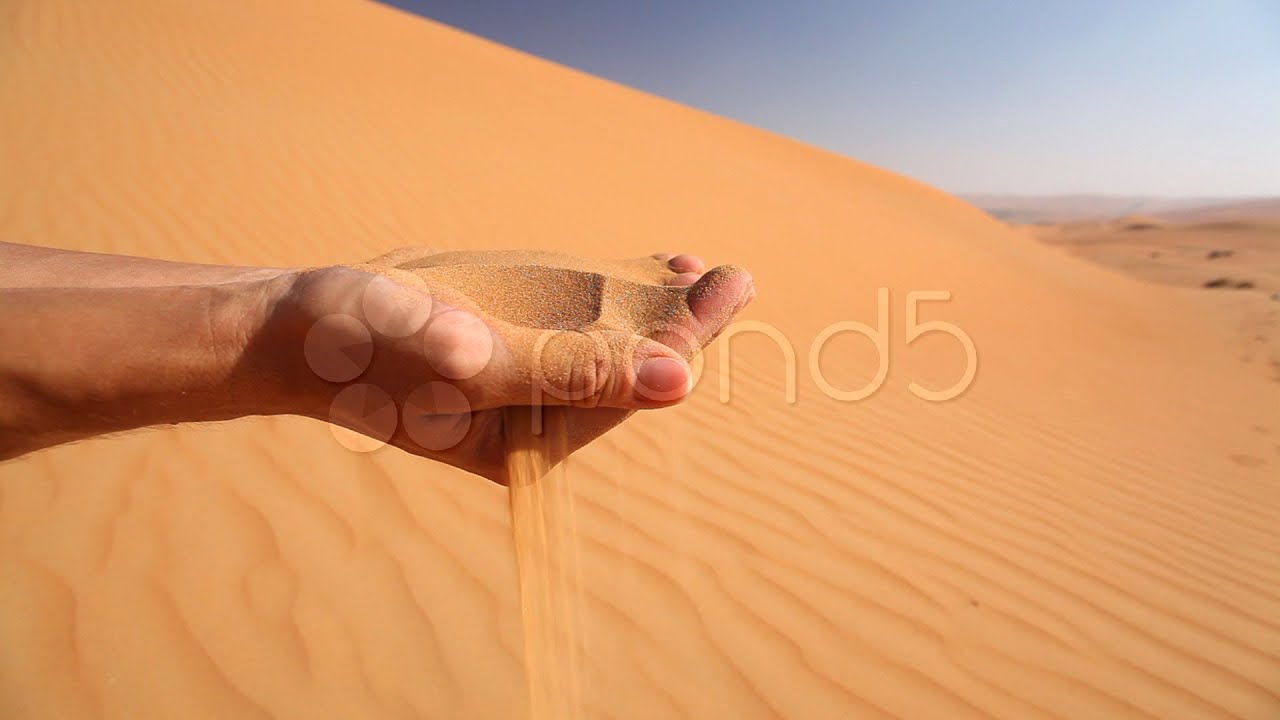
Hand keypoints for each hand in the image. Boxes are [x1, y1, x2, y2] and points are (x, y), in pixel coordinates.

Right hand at [249, 249, 754, 482]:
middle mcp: (531, 422)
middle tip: (735, 279)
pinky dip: (607, 296)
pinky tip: (644, 267)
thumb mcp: (467, 351)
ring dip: (651, 308)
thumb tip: (674, 382)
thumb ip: (562, 369)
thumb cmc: (366, 348)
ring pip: (601, 346)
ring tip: (699, 269)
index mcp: (529, 444)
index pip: (621, 391)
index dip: (681, 343)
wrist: (300, 328)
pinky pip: (571, 325)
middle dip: (680, 326)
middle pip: (622, 371)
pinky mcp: (503, 350)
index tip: (730, 292)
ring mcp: (517, 386)